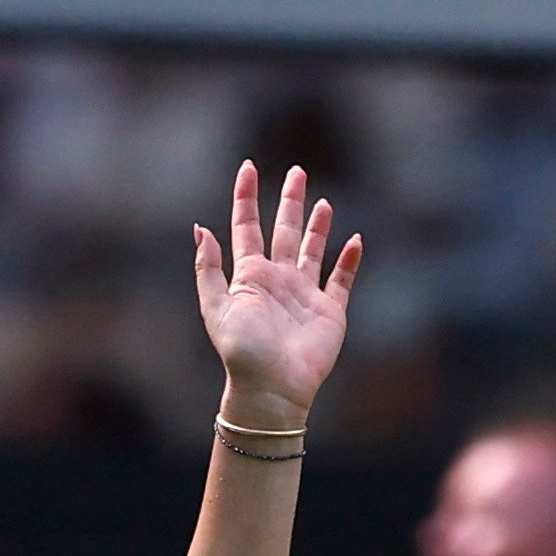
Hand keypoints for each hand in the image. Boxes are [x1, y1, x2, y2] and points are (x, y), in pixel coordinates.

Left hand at [188, 158, 358, 427]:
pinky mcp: (330, 311)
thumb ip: (209, 268)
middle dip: (290, 201)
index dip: (247, 197)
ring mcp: (305, 294)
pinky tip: (355, 240)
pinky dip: (350, 260)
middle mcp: (278, 280)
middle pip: (285, 230)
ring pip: (313, 250)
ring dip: (318, 226)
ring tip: (323, 202)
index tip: (249, 168)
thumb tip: (200, 229)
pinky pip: (342, 280)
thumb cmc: (242, 351)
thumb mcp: (217, 306)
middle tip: (296, 172)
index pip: (247, 227)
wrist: (273, 387)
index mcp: (250, 276)